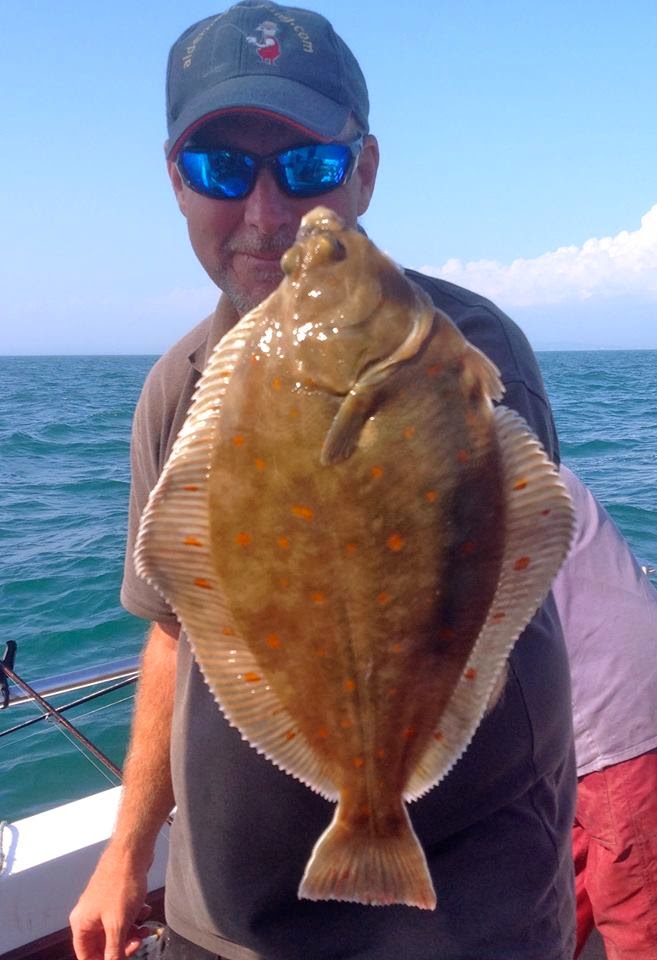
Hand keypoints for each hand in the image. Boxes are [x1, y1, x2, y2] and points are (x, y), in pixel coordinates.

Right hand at [70, 843, 151, 959]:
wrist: (132, 852)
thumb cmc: (121, 884)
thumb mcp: (118, 923)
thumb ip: (113, 949)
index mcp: (82, 923)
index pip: (86, 954)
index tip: (121, 959)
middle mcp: (88, 914)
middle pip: (102, 943)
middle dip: (122, 946)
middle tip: (138, 943)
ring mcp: (102, 904)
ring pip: (115, 929)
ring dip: (131, 932)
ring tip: (146, 928)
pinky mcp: (115, 896)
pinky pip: (123, 915)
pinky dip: (134, 917)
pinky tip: (145, 910)